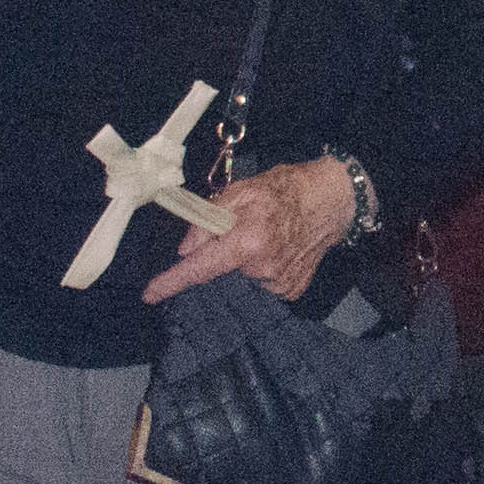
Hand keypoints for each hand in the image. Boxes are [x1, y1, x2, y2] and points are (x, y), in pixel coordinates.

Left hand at [147, 157, 356, 304]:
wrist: (335, 199)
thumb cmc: (287, 189)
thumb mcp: (242, 190)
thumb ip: (208, 218)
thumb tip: (186, 249)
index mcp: (248, 241)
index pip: (200, 268)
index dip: (171, 282)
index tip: (149, 294)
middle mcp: (263, 269)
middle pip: (222, 271)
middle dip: (224, 254)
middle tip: (245, 230)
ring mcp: (280, 283)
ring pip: (242, 278)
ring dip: (245, 261)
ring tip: (267, 238)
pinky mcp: (292, 290)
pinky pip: (263, 285)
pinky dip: (263, 269)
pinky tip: (280, 250)